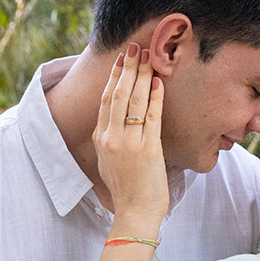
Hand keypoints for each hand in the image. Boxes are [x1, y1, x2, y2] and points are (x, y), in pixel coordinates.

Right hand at [93, 44, 168, 223]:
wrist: (135, 213)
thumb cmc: (127, 190)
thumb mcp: (109, 162)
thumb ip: (111, 140)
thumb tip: (117, 120)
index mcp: (100, 139)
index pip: (107, 100)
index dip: (115, 76)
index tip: (122, 59)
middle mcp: (111, 138)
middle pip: (118, 94)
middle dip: (128, 68)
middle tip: (135, 47)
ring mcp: (128, 143)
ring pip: (134, 101)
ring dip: (142, 76)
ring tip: (149, 57)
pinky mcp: (147, 150)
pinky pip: (152, 117)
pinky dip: (155, 97)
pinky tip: (159, 82)